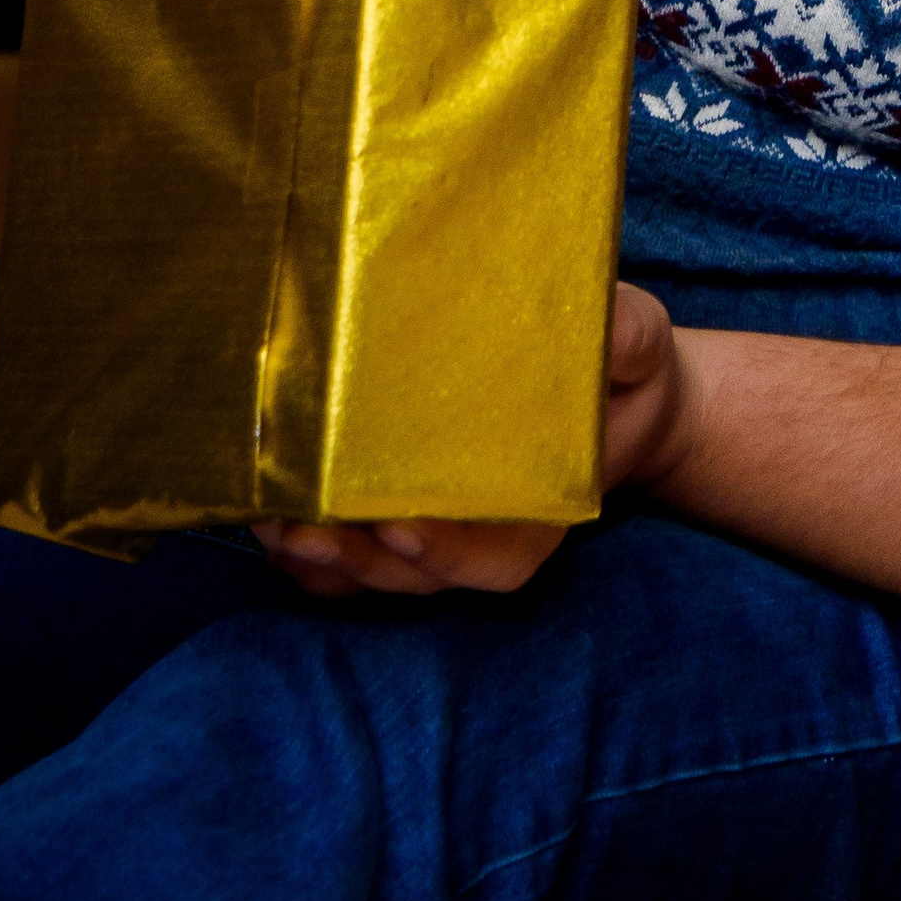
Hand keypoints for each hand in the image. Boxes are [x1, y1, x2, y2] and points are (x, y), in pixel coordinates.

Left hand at [254, 288, 684, 599]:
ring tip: (269, 523)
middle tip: (301, 528)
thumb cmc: (619, 366)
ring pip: (373, 574)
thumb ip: (622, 336)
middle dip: (356, 560)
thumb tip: (601, 326)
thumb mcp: (635, 340)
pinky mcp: (399, 515)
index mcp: (548, 507)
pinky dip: (305, 555)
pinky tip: (265, 518)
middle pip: (416, 573)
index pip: (499, 555)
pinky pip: (348, 558)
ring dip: (318, 561)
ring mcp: (440, 531)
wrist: (610, 392)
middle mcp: (488, 534)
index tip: (402, 523)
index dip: (448, 552)